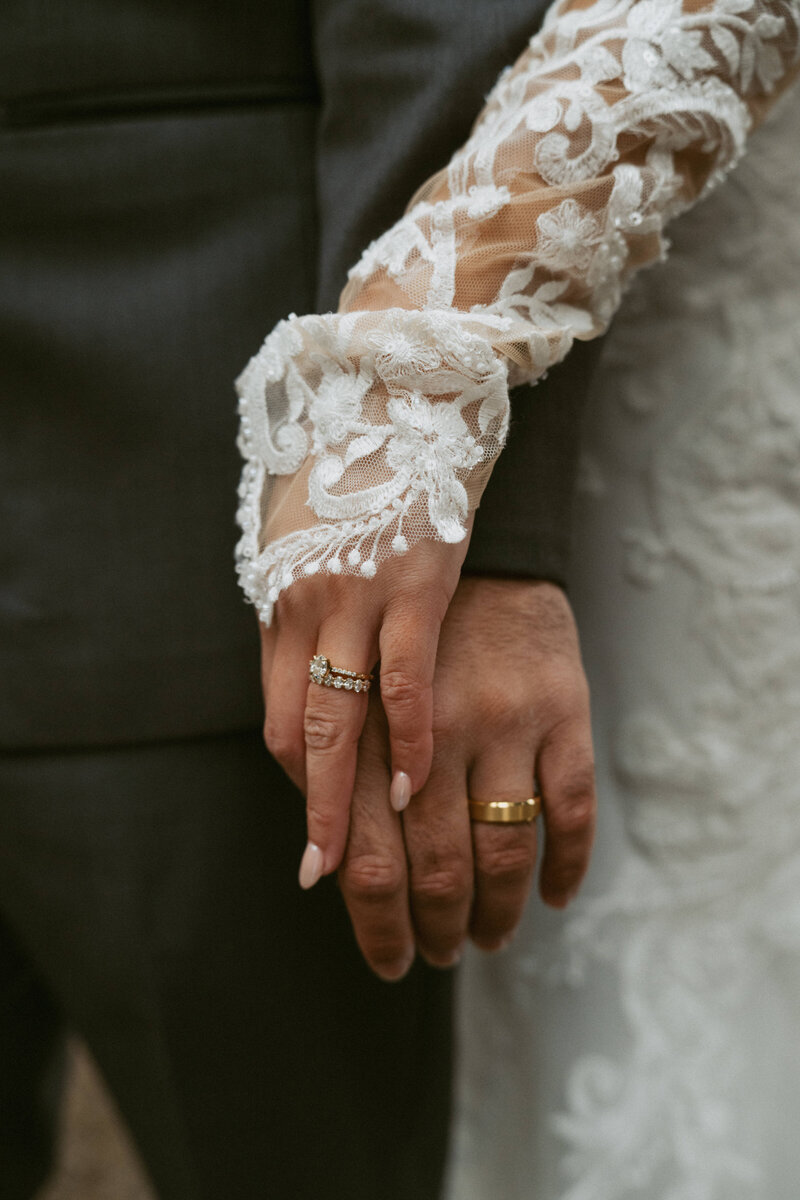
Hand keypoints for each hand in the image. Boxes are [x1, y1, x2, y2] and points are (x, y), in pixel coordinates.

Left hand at [259, 526, 472, 887]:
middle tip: (331, 880)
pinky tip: (422, 784)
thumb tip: (320, 704)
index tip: (320, 844)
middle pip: (307, 737)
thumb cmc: (349, 491)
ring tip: (380, 862)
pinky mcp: (415, 583)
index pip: (284, 724)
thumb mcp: (308, 559)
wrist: (389, 405)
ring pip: (347, 720)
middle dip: (321, 819)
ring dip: (358, 799)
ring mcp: (358, 599)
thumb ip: (308, 630)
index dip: (303, 790)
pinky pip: (406, 678)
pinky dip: (408, 737)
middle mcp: (309, 611)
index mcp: (283, 611)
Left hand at [338, 576, 595, 979]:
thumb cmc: (400, 635)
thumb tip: (324, 870)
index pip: (368, 856)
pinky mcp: (564, 711)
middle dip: (438, 928)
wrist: (481, 556)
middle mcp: (438, 728)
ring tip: (490, 936)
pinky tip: (552, 896)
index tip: (389, 961)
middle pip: (437, 866)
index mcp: (374, 726)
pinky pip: (571, 810)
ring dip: (498, 912)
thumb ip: (337, 770)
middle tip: (441, 954)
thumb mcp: (352, 688)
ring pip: (505, 851)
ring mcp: (507, 720)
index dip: (377, 924)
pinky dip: (565, 866)